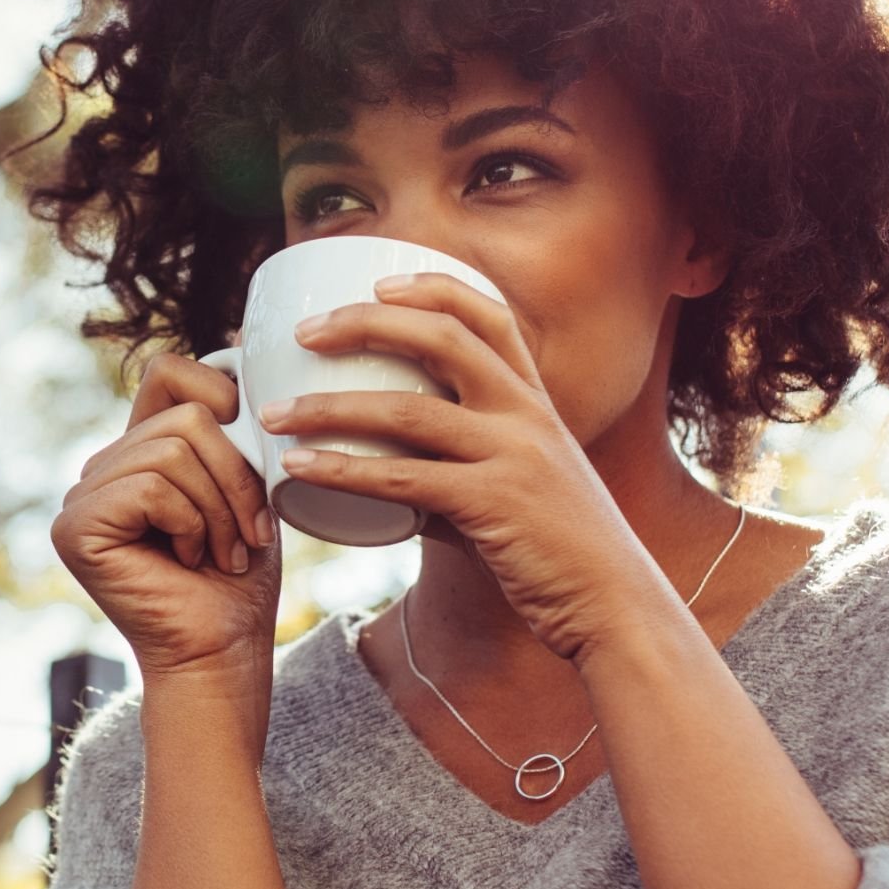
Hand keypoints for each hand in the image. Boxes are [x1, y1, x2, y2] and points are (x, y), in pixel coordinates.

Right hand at [52, 351, 281, 681]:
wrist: (223, 653)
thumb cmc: (238, 579)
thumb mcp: (245, 484)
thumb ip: (228, 427)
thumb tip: (238, 347)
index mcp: (137, 451)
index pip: (168, 372)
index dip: (218, 392)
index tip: (252, 451)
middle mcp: (101, 469)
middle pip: (185, 417)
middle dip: (236, 479)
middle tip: (247, 536)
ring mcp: (81, 497)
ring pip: (174, 450)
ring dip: (220, 509)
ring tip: (222, 553)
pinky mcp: (75, 527)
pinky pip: (151, 486)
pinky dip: (190, 524)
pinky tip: (188, 561)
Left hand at [259, 272, 654, 664]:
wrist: (615, 606)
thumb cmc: (560, 553)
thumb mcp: (518, 490)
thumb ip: (457, 475)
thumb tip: (386, 482)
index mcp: (536, 402)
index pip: (489, 315)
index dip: (432, 287)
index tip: (377, 282)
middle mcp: (527, 415)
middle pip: (441, 337)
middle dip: (365, 322)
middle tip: (305, 333)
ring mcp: (513, 456)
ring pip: (408, 409)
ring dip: (329, 406)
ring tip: (273, 412)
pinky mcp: (493, 504)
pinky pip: (403, 479)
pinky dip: (342, 469)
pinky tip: (298, 467)